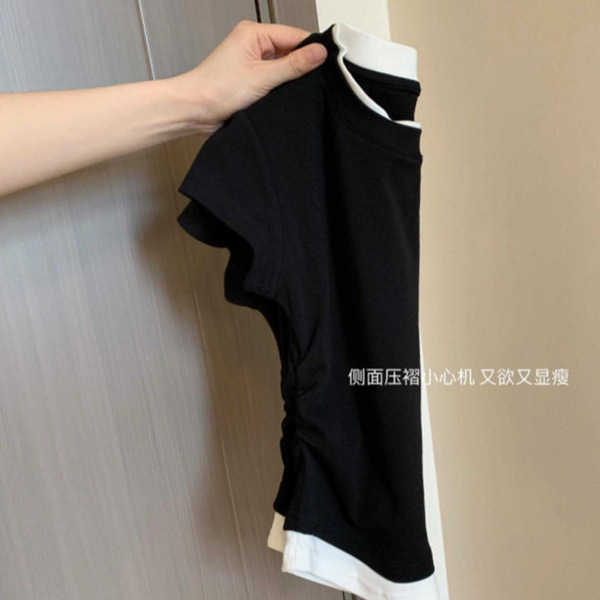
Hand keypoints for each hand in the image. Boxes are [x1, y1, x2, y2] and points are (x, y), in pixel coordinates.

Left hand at [168, 20, 327, 134]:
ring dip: (291, 80)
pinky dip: (282, 89)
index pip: (295, 35)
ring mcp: (252, 63)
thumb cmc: (216, 90)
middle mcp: (254, 44)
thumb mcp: (262, 77)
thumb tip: (320, 53)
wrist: (194, 111)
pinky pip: (275, 81)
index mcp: (254, 33)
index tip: (330, 65)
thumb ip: (294, 65)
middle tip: (316, 83)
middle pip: (291, 51)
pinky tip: (286, 98)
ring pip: (284, 67)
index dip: (312, 50)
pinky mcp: (251, 80)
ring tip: (298, 92)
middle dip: (302, 67)